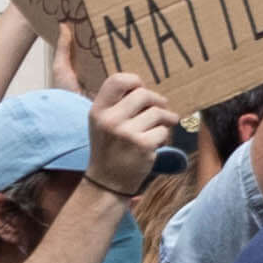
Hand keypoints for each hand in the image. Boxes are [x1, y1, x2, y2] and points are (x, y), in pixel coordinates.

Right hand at [83, 67, 180, 195]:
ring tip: (164, 125)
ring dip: (165, 118)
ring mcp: (126, 133)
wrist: (107, 182)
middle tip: (161, 108)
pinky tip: (155, 143)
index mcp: (98, 110)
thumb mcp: (102, 122)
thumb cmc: (109, 148)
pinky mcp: (142, 146)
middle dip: (157, 100)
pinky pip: (163, 131)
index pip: (117, 80)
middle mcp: (109, 120)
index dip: (134, 81)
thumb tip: (145, 86)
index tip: (141, 90)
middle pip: (143, 94)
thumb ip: (117, 103)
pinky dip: (163, 136)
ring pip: (157, 112)